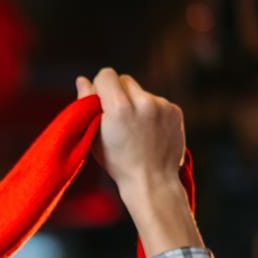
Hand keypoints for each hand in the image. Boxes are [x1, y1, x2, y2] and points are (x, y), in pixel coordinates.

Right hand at [75, 69, 198, 257]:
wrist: (152, 182)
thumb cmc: (118, 163)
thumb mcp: (95, 138)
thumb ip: (87, 106)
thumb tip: (82, 79)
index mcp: (119, 108)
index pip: (107, 74)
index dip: (101, 87)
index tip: (101, 103)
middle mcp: (143, 102)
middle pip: (125, 79)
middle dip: (119, 93)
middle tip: (118, 118)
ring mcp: (162, 105)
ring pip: (141, 91)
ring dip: (136, 103)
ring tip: (136, 130)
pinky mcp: (175, 110)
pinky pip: (157, 101)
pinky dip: (151, 112)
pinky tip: (149, 132)